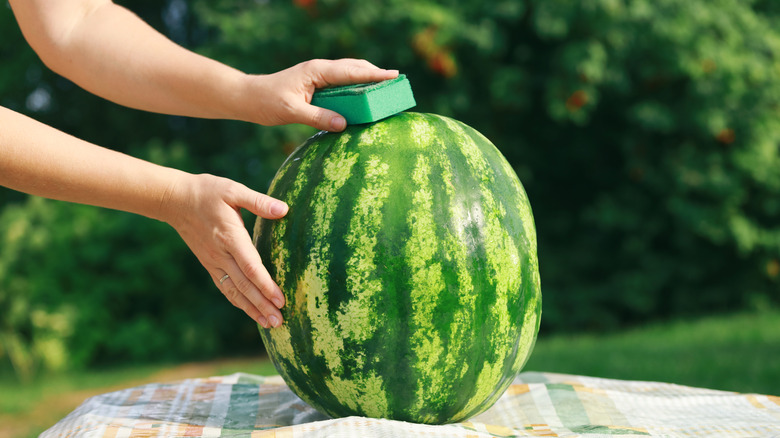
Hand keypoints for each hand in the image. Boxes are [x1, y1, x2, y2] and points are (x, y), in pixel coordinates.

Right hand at [161, 173, 286, 327]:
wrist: (175, 200)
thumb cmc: (208, 192)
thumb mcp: (233, 190)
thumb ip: (259, 202)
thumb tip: (284, 209)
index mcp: (230, 236)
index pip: (250, 266)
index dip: (265, 284)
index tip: (280, 299)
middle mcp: (221, 254)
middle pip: (244, 285)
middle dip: (262, 305)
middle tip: (280, 321)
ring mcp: (213, 262)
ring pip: (234, 291)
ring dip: (252, 309)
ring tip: (270, 324)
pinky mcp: (209, 264)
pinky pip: (225, 287)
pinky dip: (239, 302)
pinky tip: (251, 312)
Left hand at [245, 58, 398, 130]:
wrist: (249, 98)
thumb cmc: (267, 102)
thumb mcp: (292, 112)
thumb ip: (318, 116)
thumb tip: (343, 124)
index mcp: (316, 71)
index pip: (351, 71)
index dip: (373, 74)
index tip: (393, 75)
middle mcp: (320, 70)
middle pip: (354, 67)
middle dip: (375, 73)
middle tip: (396, 81)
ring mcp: (318, 76)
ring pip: (348, 74)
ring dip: (366, 78)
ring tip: (386, 86)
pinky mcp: (316, 84)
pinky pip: (341, 84)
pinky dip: (355, 87)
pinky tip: (363, 95)